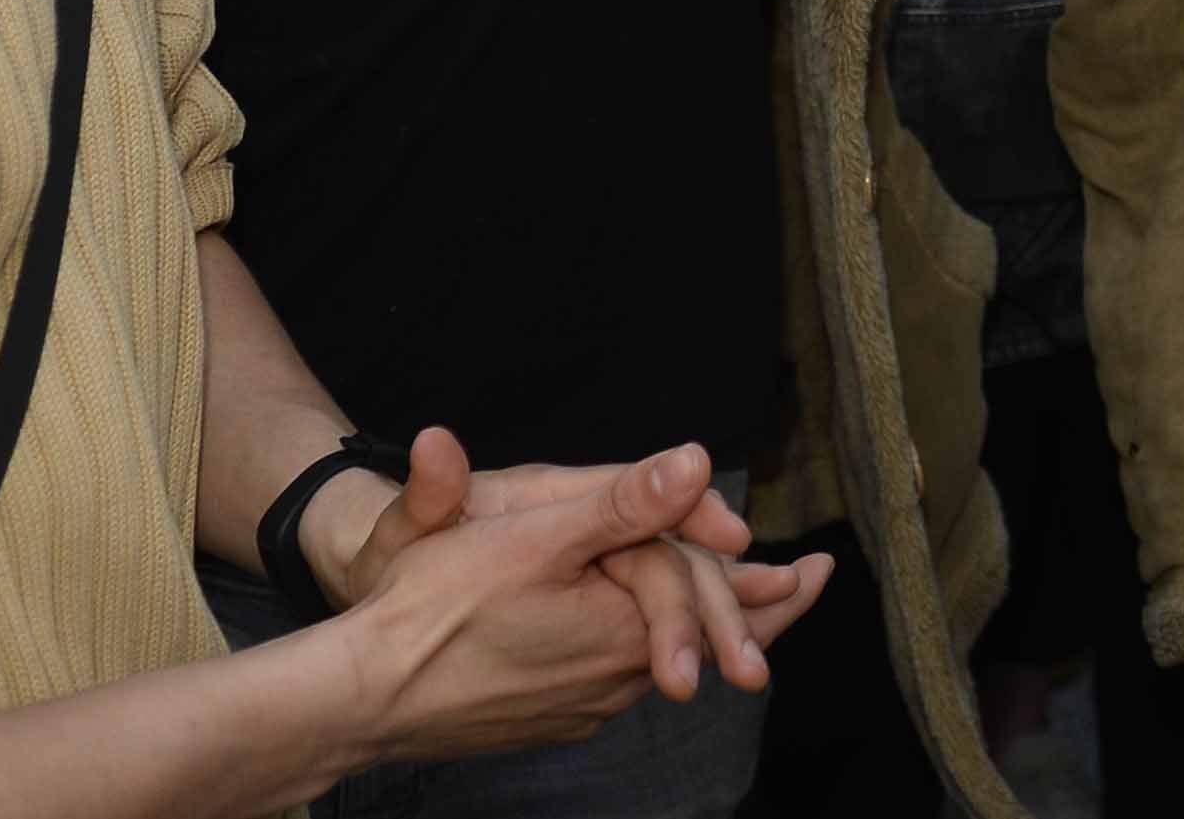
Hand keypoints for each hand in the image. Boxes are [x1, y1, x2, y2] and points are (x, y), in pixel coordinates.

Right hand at [321, 432, 830, 702]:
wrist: (364, 694)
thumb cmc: (437, 609)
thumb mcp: (535, 536)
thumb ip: (621, 503)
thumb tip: (695, 463)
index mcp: (624, 628)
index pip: (720, 601)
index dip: (773, 585)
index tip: (818, 570)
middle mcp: (613, 679)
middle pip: (704, 640)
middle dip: (755, 610)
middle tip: (802, 588)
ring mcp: (577, 707)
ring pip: (659, 661)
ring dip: (699, 632)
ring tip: (733, 616)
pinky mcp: (544, 720)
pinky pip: (614, 682)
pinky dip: (644, 655)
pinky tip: (643, 645)